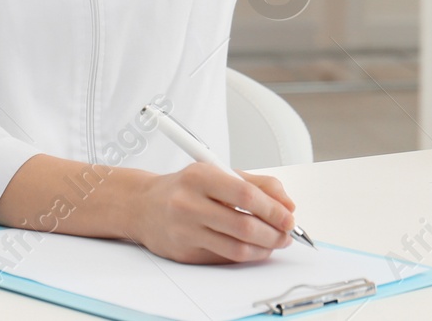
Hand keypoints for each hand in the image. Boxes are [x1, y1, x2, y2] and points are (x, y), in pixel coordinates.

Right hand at [126, 162, 296, 263]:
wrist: (143, 206)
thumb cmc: (184, 188)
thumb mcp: (216, 173)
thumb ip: (255, 184)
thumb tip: (286, 204)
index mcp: (199, 177)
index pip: (245, 195)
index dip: (273, 209)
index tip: (288, 216)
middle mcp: (189, 203)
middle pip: (244, 225)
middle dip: (274, 233)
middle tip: (286, 233)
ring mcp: (185, 231)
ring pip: (237, 248)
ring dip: (265, 249)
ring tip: (274, 242)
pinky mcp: (185, 253)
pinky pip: (225, 259)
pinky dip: (247, 256)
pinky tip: (254, 249)